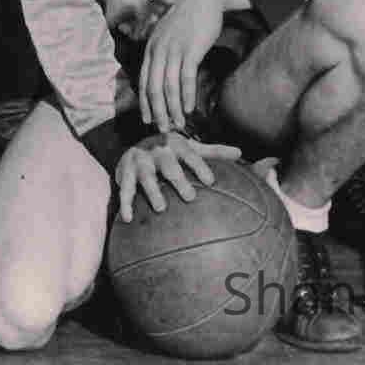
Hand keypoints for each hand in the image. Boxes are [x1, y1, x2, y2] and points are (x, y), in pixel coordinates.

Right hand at [113, 132, 241, 222]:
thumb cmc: (171, 152)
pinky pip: (124, 190)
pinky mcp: (125, 173)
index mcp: (176, 146)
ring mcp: (140, 162)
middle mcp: (158, 151)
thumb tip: (240, 152)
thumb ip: (214, 151)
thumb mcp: (190, 148)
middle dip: (178, 179)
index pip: (191, 155)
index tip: (211, 182)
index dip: (200, 167)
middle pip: (169, 166)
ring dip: (152, 191)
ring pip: (146, 177)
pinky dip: (125, 204)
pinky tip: (127, 219)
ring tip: (160, 208)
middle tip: (190, 198)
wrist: (136, 145)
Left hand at [138, 0, 233, 133]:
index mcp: (151, 48)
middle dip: (158, 112)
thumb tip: (161, 74)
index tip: (148, 121)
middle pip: (154, 89)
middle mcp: (158, 50)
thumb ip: (162, 52)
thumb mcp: (168, 35)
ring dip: (174, 109)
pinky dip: (187, 96)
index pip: (143, 82)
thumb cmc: (188, 19)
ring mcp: (174, 50)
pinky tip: (190, 108)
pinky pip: (186, 78)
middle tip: (164, 130)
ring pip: (169, 87)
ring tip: (179, 124)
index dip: (145, 104)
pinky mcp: (191, 50)